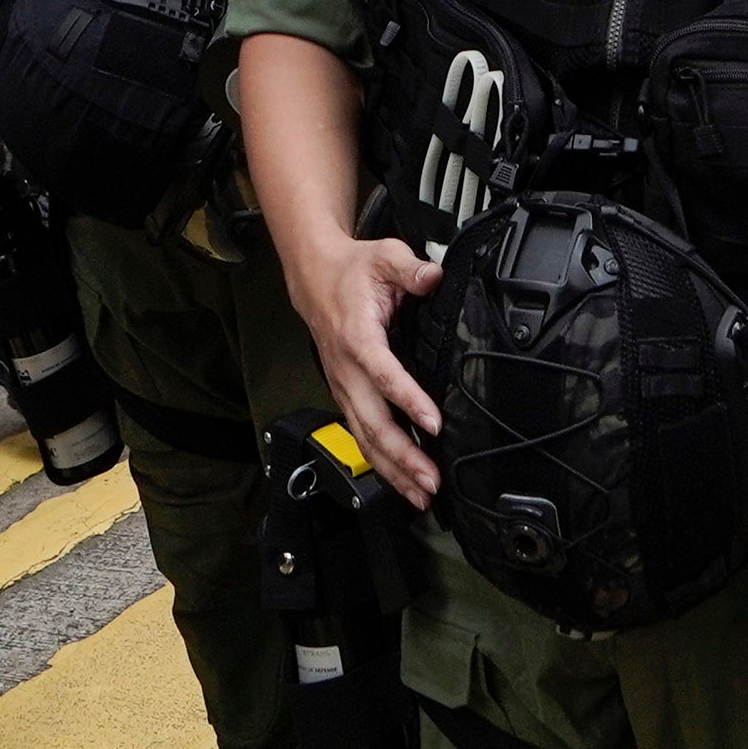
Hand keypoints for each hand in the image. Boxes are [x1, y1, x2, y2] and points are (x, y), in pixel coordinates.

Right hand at [279, 231, 447, 500]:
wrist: (314, 278)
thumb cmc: (351, 271)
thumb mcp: (384, 256)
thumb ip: (411, 268)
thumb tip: (433, 276)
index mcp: (356, 335)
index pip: (382, 373)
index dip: (407, 399)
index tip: (432, 422)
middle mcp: (346, 369)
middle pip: (372, 421)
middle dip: (402, 455)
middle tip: (431, 478)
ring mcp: (343, 387)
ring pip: (365, 437)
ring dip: (393, 469)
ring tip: (422, 493)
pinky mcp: (345, 396)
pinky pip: (362, 436)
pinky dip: (382, 464)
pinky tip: (403, 481)